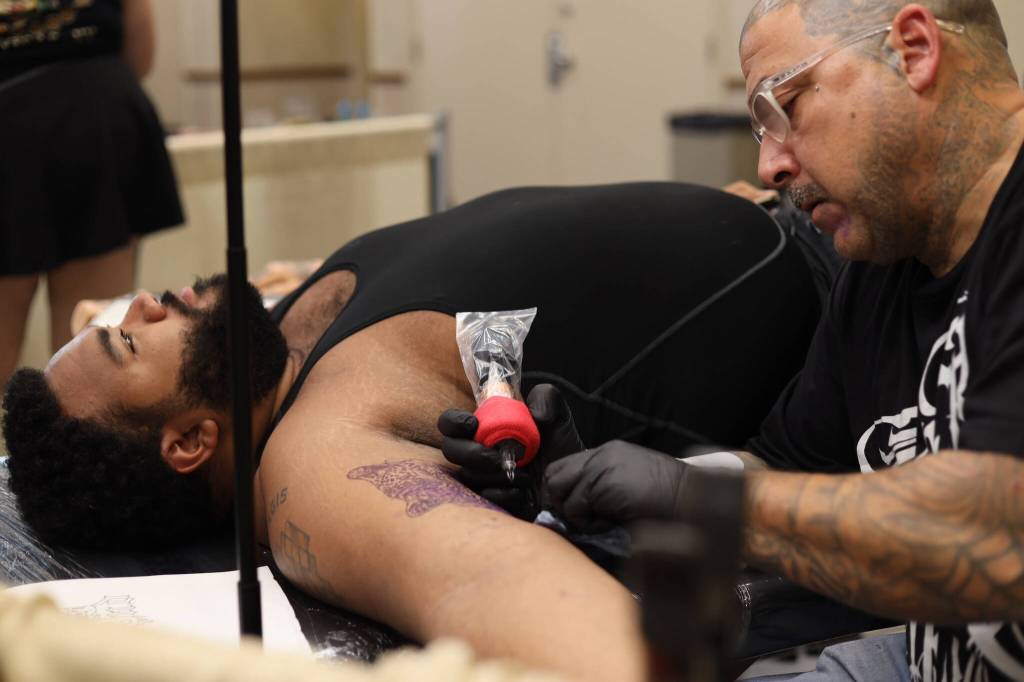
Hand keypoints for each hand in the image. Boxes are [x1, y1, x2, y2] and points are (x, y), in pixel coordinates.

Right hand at [438, 384, 583, 518]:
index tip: (473, 424)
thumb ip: (547, 398)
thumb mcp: (559, 418)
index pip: (451, 422)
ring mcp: (482, 478)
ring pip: (467, 476)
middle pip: (451, 450)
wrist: (572, 485)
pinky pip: (484, 498)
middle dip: (471, 453)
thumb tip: (534, 413)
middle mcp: (478, 451)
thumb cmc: (561, 450)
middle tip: (497, 458)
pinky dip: (503, 494)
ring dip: (495, 475)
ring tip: (525, 476)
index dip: (453, 422)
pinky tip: (522, 493)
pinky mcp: (491, 502)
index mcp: (486, 428)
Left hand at [542, 441, 692, 532]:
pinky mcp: (599, 483)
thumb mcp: (631, 485)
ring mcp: (598, 467)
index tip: (571, 511)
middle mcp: (600, 455)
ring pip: (558, 490)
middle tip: (578, 519)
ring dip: (572, 512)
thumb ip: (604, 487)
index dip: (562, 491)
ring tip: (596, 522)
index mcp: (608, 453)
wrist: (690, 501)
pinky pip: (574, 507)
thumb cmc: (667, 501)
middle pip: (553, 474)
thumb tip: (576, 509)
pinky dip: (585, 522)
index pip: (565, 467)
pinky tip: (607, 524)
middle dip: (559, 500)